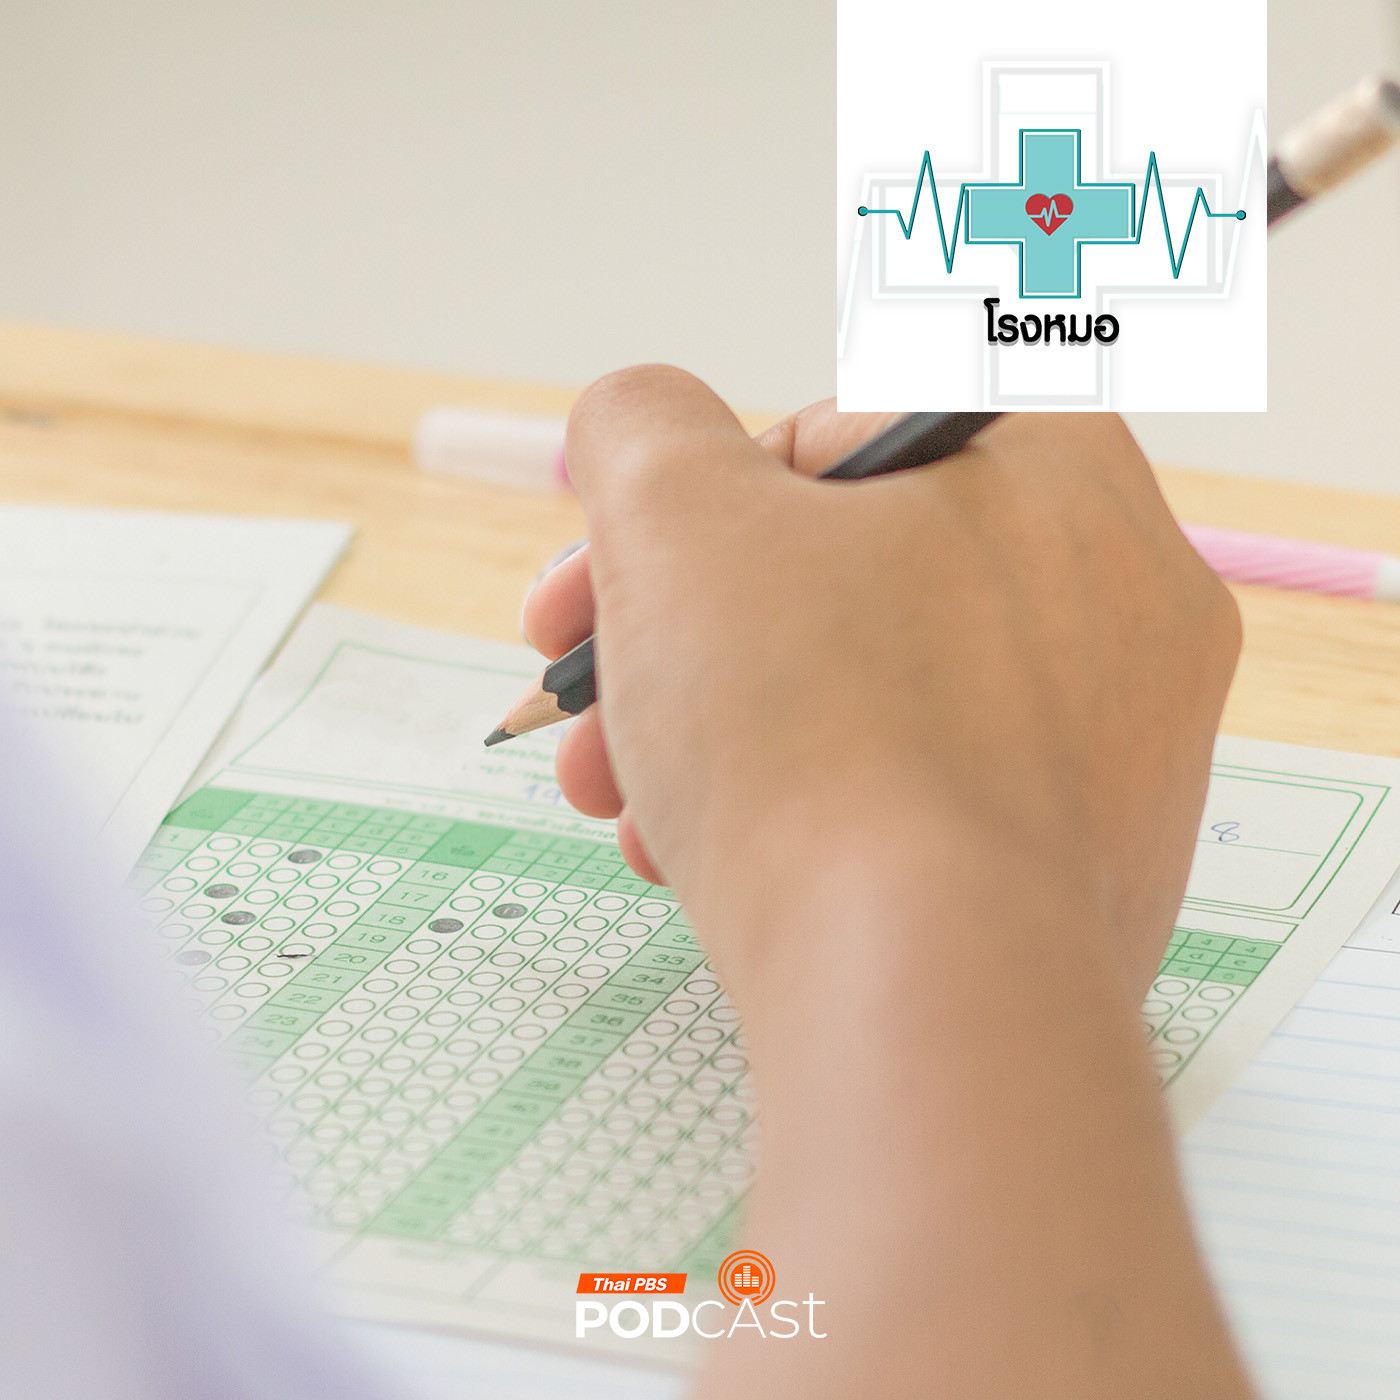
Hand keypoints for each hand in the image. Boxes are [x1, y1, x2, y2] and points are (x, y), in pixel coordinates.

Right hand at [528, 368, 1250, 1399]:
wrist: (929, 1002)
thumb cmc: (811, 723)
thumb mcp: (675, 511)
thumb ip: (641, 426)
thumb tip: (644, 432)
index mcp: (1055, 466)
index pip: (823, 447)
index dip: (677, 515)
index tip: (590, 593)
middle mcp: (1122, 593)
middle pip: (841, 582)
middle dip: (675, 638)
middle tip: (576, 696)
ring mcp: (1123, 744)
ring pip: (867, 698)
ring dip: (717, 731)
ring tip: (618, 798)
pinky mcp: (1091, 867)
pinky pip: (918, 802)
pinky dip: (804, 814)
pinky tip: (707, 862)